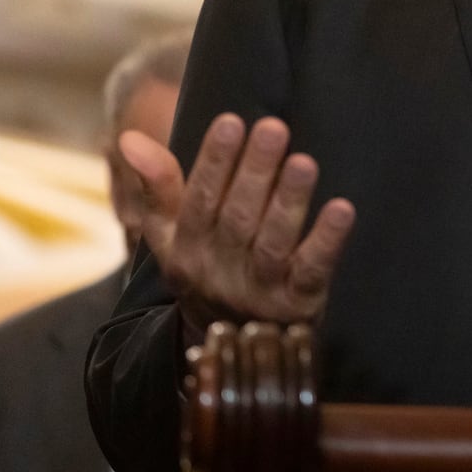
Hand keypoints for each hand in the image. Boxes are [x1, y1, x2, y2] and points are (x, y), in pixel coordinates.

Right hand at [119, 113, 355, 341]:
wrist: (231, 349)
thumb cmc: (206, 269)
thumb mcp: (171, 235)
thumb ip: (157, 185)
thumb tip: (129, 138)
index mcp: (186, 248)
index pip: (199, 200)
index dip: (214, 162)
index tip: (231, 121)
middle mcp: (219, 270)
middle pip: (238, 217)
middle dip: (255, 171)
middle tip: (274, 127)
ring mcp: (259, 290)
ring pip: (273, 243)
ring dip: (288, 201)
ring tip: (303, 162)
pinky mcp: (298, 303)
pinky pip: (311, 272)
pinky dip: (327, 241)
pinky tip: (343, 210)